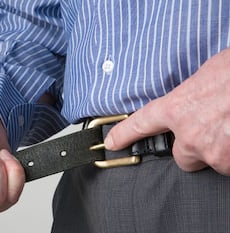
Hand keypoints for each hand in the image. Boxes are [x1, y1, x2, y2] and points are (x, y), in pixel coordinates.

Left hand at [105, 47, 229, 174]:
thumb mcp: (210, 74)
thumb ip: (194, 94)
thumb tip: (196, 98)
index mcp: (179, 107)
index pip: (140, 123)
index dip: (124, 134)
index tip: (112, 143)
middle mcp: (190, 134)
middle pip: (180, 157)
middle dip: (194, 149)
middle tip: (214, 131)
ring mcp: (211, 152)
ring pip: (209, 161)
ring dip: (220, 151)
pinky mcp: (229, 163)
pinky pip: (229, 166)